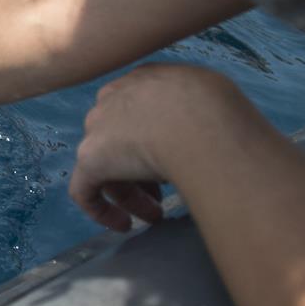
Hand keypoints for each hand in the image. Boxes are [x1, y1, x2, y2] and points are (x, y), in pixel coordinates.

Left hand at [70, 64, 237, 230]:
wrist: (201, 123)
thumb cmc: (220, 113)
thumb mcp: (213, 99)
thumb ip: (201, 111)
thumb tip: (211, 131)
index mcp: (144, 81)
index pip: (139, 114)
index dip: (154, 143)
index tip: (172, 166)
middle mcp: (114, 98)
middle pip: (120, 139)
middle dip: (141, 170)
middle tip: (163, 195)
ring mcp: (98, 127)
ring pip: (106, 165)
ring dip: (130, 193)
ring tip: (154, 215)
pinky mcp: (90, 158)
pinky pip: (84, 190)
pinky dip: (100, 209)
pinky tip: (124, 225)